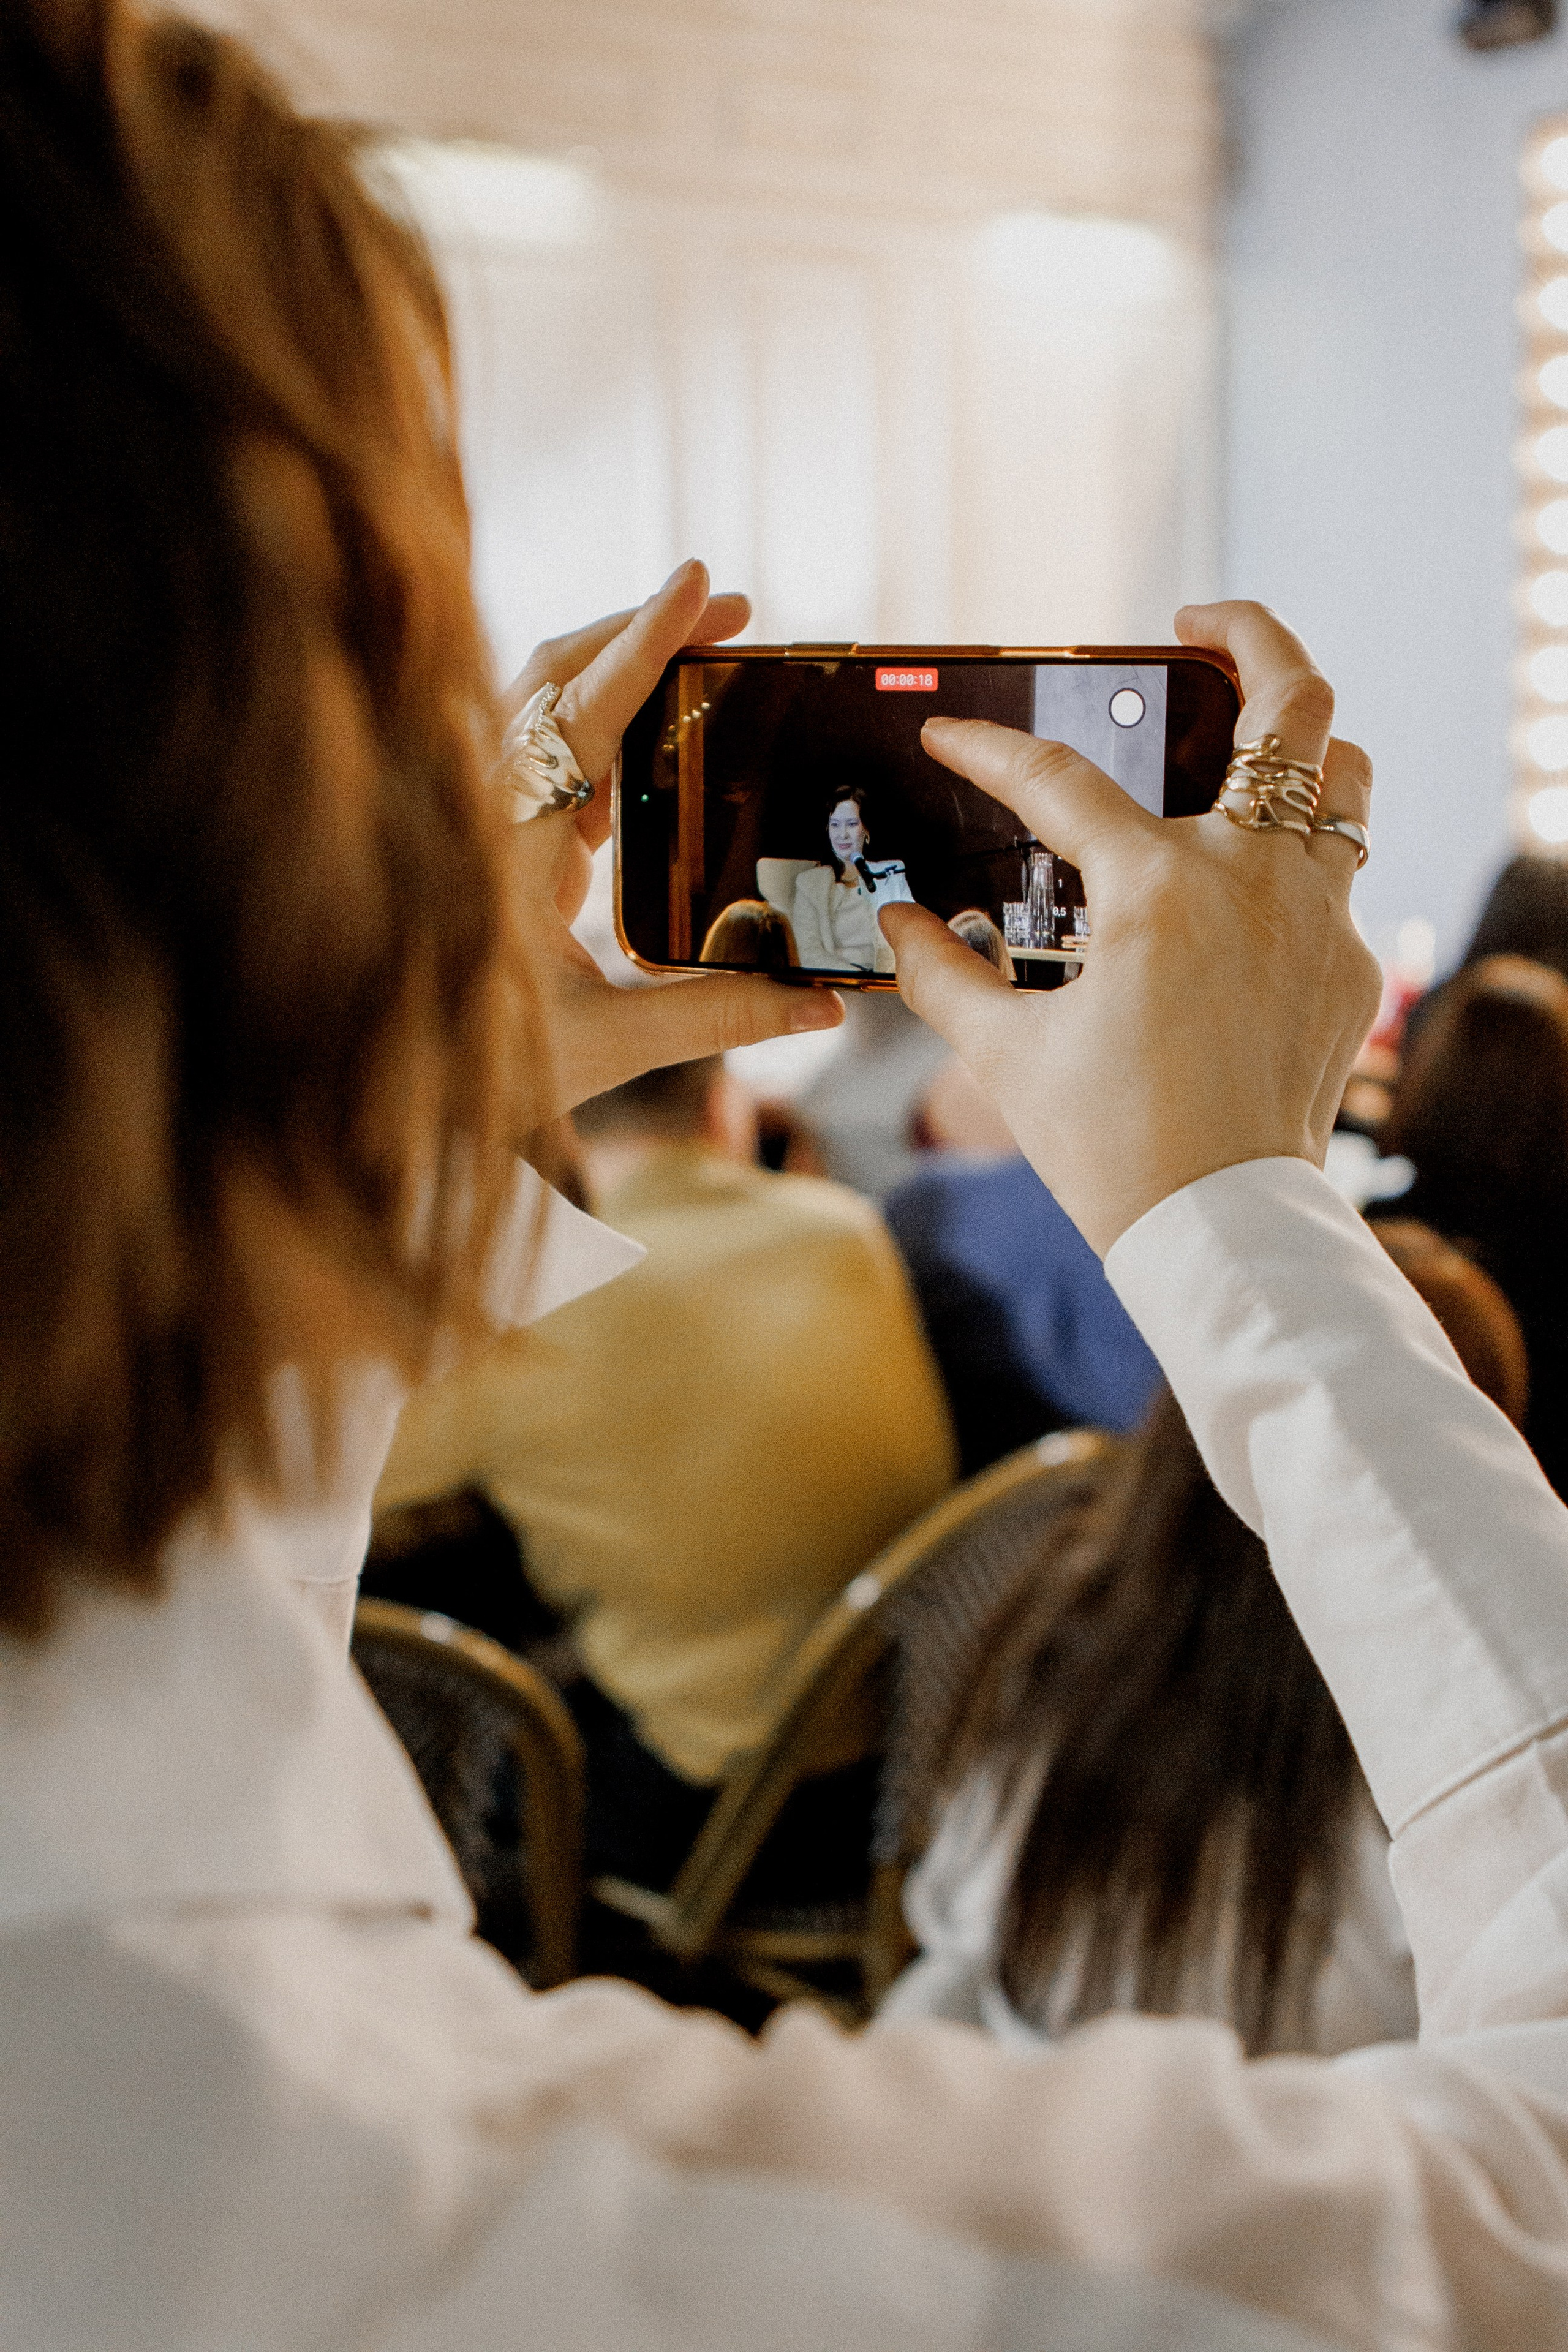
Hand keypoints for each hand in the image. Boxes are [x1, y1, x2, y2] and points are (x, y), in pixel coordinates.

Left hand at [501, 561, 841, 1121]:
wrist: (393, 1089)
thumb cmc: (482, 1069)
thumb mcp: (609, 1046)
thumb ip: (717, 1016)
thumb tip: (822, 1003)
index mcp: (507, 850)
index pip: (580, 718)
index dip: (643, 644)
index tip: (699, 583)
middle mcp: (490, 815)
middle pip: (555, 676)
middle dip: (642, 628)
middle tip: (733, 609)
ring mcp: (490, 819)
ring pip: (550, 703)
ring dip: (626, 667)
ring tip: (713, 652)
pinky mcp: (502, 839)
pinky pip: (556, 752)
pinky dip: (612, 722)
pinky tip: (665, 740)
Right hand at [879, 603, 1380, 1255]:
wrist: (1217, 1225)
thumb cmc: (1110, 1144)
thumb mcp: (1004, 1054)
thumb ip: (940, 973)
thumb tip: (896, 923)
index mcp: (1157, 890)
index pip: (1057, 782)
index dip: (986, 751)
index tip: (946, 739)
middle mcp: (1253, 877)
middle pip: (1288, 701)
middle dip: (1246, 633)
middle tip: (1193, 624)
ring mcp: (1315, 915)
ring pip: (1343, 772)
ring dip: (1299, 735)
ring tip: (1242, 735)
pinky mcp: (1345, 962)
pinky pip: (1335, 869)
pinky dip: (1294, 849)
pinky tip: (1243, 876)